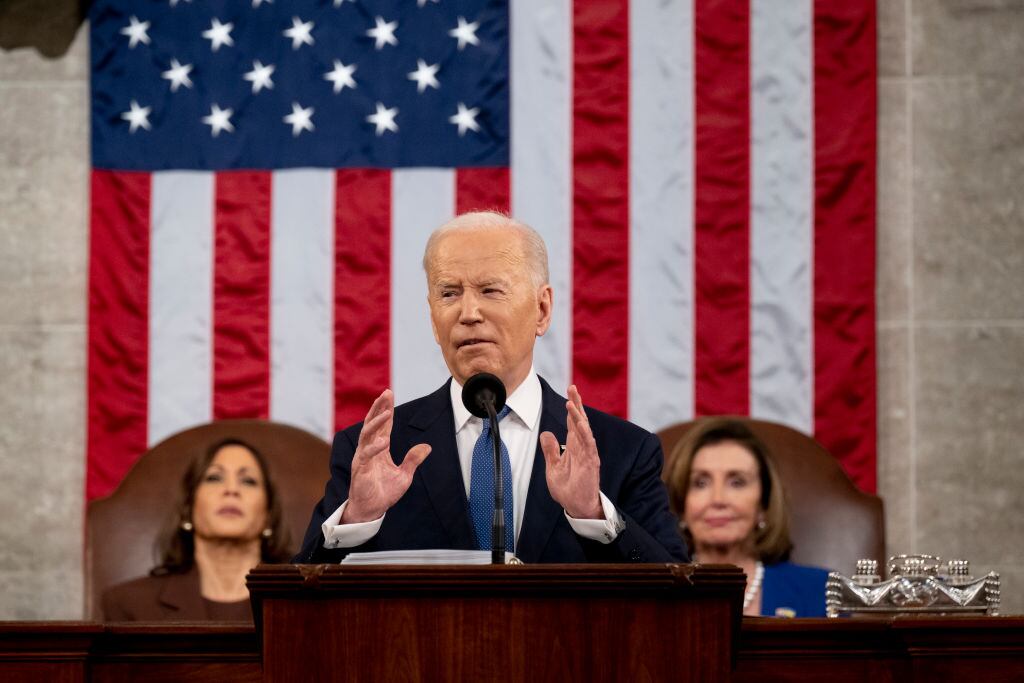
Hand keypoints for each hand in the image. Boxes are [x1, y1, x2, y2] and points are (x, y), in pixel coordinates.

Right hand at [341, 389, 430, 522]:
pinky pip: (366, 454)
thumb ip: (413, 460)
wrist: (372, 511)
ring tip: (387, 411)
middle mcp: (368, 449)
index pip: (382, 425)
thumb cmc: (384, 493)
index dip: (386, 409)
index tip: (390, 394)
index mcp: (378, 448)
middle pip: (372, 423)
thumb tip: (427, 446)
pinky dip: (375, 447)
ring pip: (366, 434)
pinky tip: (384, 441)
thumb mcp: (404, 475)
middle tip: (387, 393)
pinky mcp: (361, 469)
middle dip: (379, 407)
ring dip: (376, 422)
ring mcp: (363, 458)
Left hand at [540, 385, 603, 519]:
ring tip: (571, 402)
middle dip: (576, 403)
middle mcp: (582, 446)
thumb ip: (550, 450)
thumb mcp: (553, 467)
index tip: (570, 392)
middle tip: (572, 387)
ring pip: (584, 430)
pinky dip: (585, 433)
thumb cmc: (567, 489)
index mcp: (573, 446)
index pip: (573, 422)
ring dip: (578, 415)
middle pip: (580, 420)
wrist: (577, 507)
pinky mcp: (591, 462)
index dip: (571, 407)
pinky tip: (581, 423)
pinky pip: (589, 445)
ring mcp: (588, 453)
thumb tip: (546, 433)